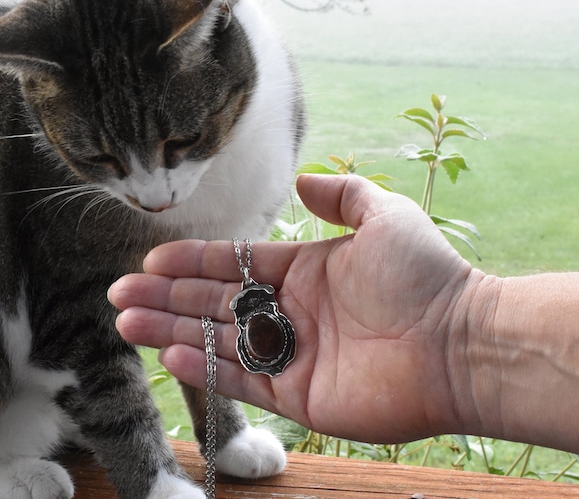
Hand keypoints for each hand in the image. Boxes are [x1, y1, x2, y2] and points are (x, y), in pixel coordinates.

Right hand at [109, 174, 480, 443]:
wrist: (459, 343)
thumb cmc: (424, 276)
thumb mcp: (384, 215)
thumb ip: (342, 194)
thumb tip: (303, 180)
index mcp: (304, 272)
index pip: (234, 266)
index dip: (193, 263)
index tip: (152, 261)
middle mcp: (292, 313)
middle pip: (214, 304)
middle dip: (165, 299)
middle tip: (118, 295)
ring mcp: (292, 357)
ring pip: (218, 343)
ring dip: (170, 333)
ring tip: (126, 324)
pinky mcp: (298, 398)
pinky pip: (242, 383)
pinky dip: (205, 370)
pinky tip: (169, 355)